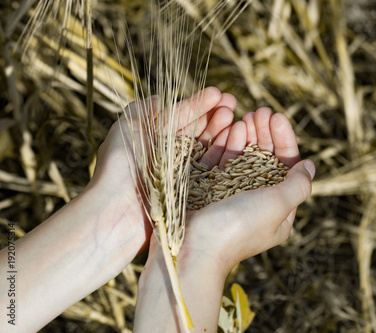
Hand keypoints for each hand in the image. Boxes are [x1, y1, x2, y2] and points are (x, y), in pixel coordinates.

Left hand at [89, 87, 236, 250]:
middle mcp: (169, 157)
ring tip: (237, 119)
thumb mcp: (124, 131)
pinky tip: (236, 140)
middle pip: (197, 131)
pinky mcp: (193, 193)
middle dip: (216, 115)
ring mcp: (182, 175)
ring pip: (207, 148)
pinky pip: (212, 169)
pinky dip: (225, 153)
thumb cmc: (118, 169)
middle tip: (233, 103)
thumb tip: (158, 98)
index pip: (180, 117)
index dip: (199, 104)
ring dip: (222, 132)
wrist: (118, 213)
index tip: (219, 93)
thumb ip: (141, 111)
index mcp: (153, 141)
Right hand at [135, 106, 314, 331]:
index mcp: (278, 210)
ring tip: (245, 116)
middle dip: (264, 133)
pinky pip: (221, 163)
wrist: (190, 249)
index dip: (284, 140)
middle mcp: (256, 202)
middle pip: (265, 159)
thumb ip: (298, 186)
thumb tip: (310, 166)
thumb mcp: (277, 206)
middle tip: (259, 111)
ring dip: (246, 135)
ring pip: (243, 158)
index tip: (276, 117)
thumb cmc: (237, 229)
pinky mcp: (209, 190)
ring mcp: (231, 195)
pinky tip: (229, 128)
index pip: (287, 167)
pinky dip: (226, 145)